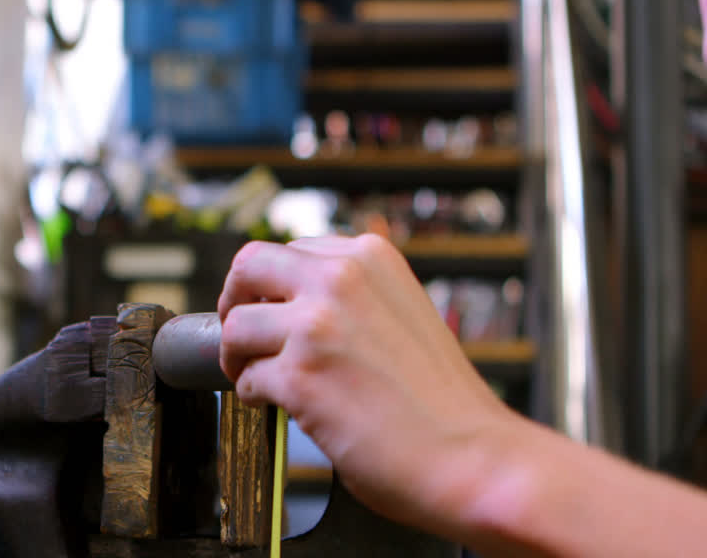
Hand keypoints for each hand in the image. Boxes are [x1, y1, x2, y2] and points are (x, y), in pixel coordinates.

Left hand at [217, 234, 520, 534]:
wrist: (473, 457)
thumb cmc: (444, 401)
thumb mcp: (403, 312)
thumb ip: (354, 297)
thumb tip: (298, 302)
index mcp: (369, 258)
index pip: (289, 249)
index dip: (269, 285)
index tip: (267, 308)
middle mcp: (340, 280)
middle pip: (248, 266)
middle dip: (233, 301)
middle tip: (240, 334)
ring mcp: (317, 326)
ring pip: (235, 326)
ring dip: (238, 356)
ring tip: (257, 377)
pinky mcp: (300, 376)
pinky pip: (246, 379)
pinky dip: (253, 395)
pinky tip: (279, 407)